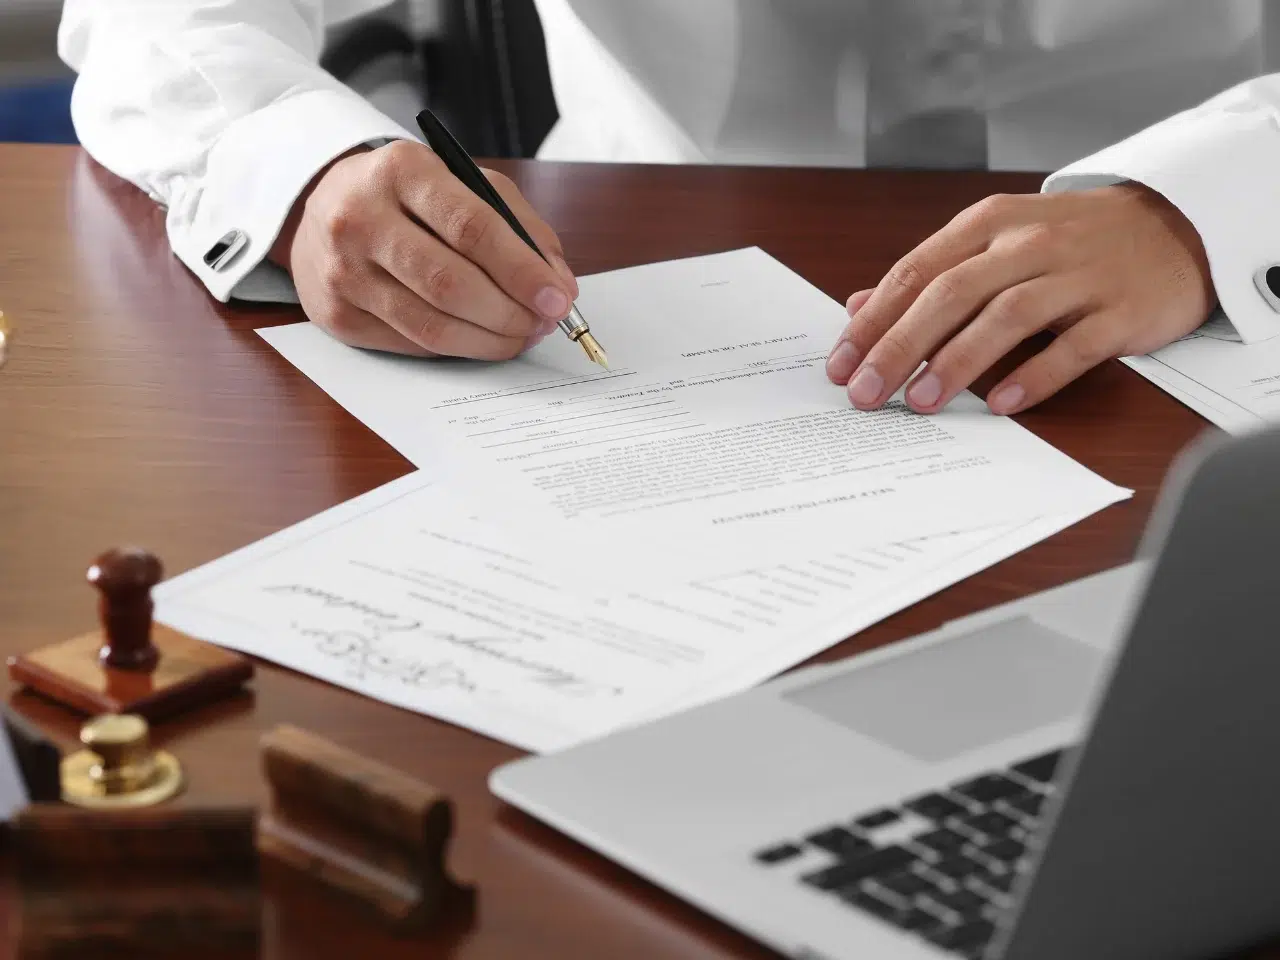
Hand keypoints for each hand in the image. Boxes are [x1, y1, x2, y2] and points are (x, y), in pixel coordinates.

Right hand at [270, 141, 578, 359]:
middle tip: (544, 322)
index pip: (471, 228)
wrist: (324, 210)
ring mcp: (343, 271)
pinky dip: (459, 347)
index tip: (558, 298)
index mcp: (402, 170)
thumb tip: (559, 286)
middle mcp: (362, 218)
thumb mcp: (464, 184)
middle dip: (511, 312)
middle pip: (451, 284)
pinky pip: (413, 345)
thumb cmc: (410, 198)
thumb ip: (518, 226)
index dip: (522, 271)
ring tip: (521, 334)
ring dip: (490, 340)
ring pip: (432, 326)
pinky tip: (480, 337)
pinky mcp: (338, 315)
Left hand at [826, 183, 1214, 414]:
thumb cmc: (1070, 241)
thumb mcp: (994, 242)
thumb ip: (929, 275)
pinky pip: (1073, 346)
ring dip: (958, 361)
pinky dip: (1035, 375)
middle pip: (951, 294)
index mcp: (988, 225)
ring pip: (1006, 316)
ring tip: (920, 401)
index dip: (873, 321)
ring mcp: (1078, 275)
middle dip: (900, 346)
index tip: (840, 364)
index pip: (915, 272)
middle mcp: (1029, 243)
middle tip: (866, 392)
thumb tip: (858, 309)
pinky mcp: (1121, 309)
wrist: (1175, 226)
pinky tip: (1001, 403)